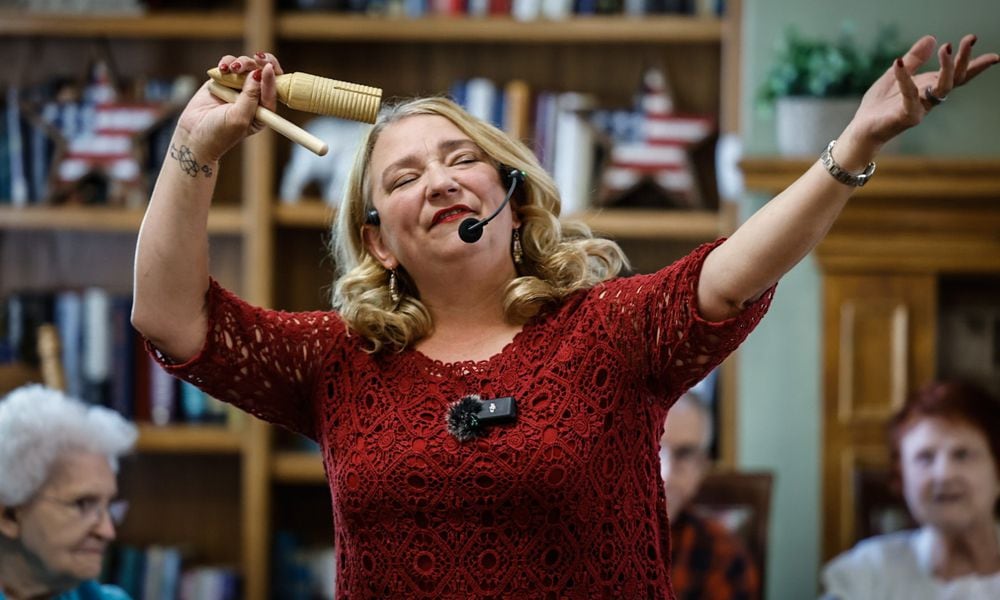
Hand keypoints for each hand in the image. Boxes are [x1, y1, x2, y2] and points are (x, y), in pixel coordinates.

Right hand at [175, 52, 283, 162]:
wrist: (193, 135)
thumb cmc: (219, 133)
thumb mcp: (239, 117)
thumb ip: (250, 97)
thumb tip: (258, 74)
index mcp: (263, 110)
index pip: (274, 91)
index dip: (272, 78)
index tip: (267, 68)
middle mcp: (253, 97)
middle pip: (264, 73)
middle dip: (260, 63)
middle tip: (256, 58)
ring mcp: (238, 87)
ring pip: (247, 66)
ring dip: (241, 63)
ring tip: (231, 69)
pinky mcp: (223, 80)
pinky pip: (229, 64)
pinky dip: (227, 62)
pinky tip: (223, 68)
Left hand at [843, 35, 997, 151]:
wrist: (861, 129)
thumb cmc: (879, 105)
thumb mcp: (896, 74)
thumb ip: (913, 58)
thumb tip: (931, 38)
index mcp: (929, 87)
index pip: (957, 76)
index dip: (975, 65)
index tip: (993, 55)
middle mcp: (929, 98)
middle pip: (955, 80)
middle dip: (964, 60)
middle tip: (969, 39)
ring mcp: (920, 108)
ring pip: (942, 89)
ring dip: (946, 68)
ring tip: (946, 48)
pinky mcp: (906, 117)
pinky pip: (909, 96)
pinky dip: (904, 79)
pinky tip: (898, 62)